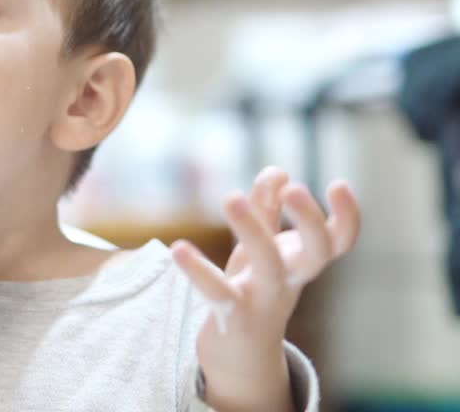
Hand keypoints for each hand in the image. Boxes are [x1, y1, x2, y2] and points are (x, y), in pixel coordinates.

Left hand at [171, 166, 360, 411]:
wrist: (239, 355)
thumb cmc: (254, 290)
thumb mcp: (262, 248)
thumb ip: (266, 209)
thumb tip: (276, 172)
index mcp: (300, 262)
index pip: (338, 240)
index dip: (348, 215)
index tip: (338, 183)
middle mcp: (289, 280)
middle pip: (315, 251)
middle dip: (309, 219)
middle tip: (295, 187)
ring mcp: (263, 299)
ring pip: (267, 264)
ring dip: (253, 229)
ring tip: (231, 196)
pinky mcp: (231, 315)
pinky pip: (217, 292)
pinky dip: (198, 270)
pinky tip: (179, 247)